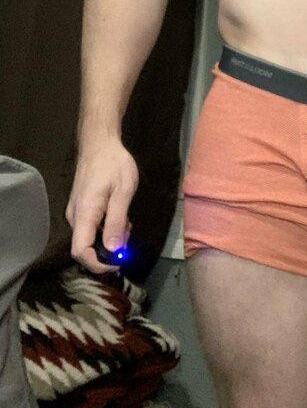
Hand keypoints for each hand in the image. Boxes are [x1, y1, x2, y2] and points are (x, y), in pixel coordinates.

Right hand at [66, 138, 137, 273]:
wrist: (99, 142)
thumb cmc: (114, 164)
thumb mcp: (123, 191)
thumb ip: (117, 221)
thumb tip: (113, 250)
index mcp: (84, 213)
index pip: (80, 251)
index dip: (97, 264)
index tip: (118, 263)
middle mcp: (75, 216)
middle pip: (85, 247)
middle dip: (108, 250)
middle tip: (129, 239)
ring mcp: (76, 211)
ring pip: (89, 237)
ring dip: (109, 238)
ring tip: (128, 224)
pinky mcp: (81, 207)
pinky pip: (91, 226)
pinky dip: (106, 228)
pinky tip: (121, 217)